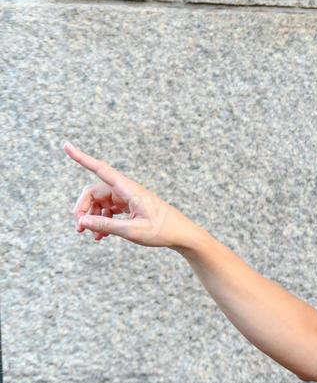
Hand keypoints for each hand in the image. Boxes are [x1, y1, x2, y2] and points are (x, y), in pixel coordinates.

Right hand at [65, 142, 200, 248]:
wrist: (183, 235)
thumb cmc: (162, 231)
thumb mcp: (133, 231)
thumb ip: (106, 225)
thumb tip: (82, 221)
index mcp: (129, 189)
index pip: (101, 169)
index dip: (82, 158)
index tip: (66, 146)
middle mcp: (127, 190)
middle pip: (94, 192)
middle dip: (83, 209)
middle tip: (79, 229)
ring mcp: (128, 198)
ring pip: (99, 202)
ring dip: (92, 218)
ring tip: (92, 237)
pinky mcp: (130, 206)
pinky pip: (108, 210)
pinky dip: (102, 221)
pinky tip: (101, 236)